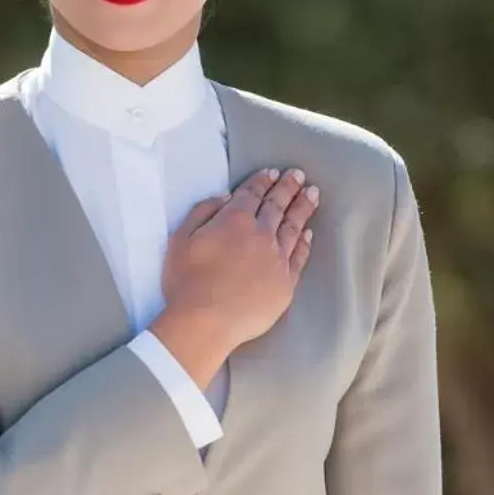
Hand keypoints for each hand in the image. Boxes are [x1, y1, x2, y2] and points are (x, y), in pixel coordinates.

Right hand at [150, 167, 319, 385]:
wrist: (206, 321)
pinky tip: (308, 234)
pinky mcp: (286, 283)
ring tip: (313, 194)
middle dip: (288, 187)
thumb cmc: (187, 281)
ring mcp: (277, 259)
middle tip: (299, 175)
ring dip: (303, 208)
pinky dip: (304, 243)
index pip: (252, 193)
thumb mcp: (180, 238)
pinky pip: (298, 257)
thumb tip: (225, 198)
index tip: (273, 172)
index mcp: (234, 220)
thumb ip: (203, 212)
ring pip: (293, 227)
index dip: (262, 181)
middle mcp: (261, 234)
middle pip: (277, 205)